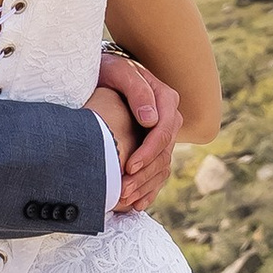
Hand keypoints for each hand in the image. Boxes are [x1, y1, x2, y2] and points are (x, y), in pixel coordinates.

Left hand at [94, 46, 181, 213]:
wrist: (104, 73)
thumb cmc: (108, 69)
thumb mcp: (119, 72)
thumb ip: (136, 90)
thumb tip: (151, 118)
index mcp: (166, 99)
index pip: (164, 132)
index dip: (148, 152)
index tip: (129, 166)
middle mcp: (169, 117)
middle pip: (164, 153)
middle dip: (144, 174)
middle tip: (123, 190)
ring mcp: (163, 133)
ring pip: (162, 166)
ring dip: (144, 186)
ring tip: (124, 199)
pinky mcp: (154, 145)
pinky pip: (157, 171)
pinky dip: (148, 189)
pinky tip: (135, 204)